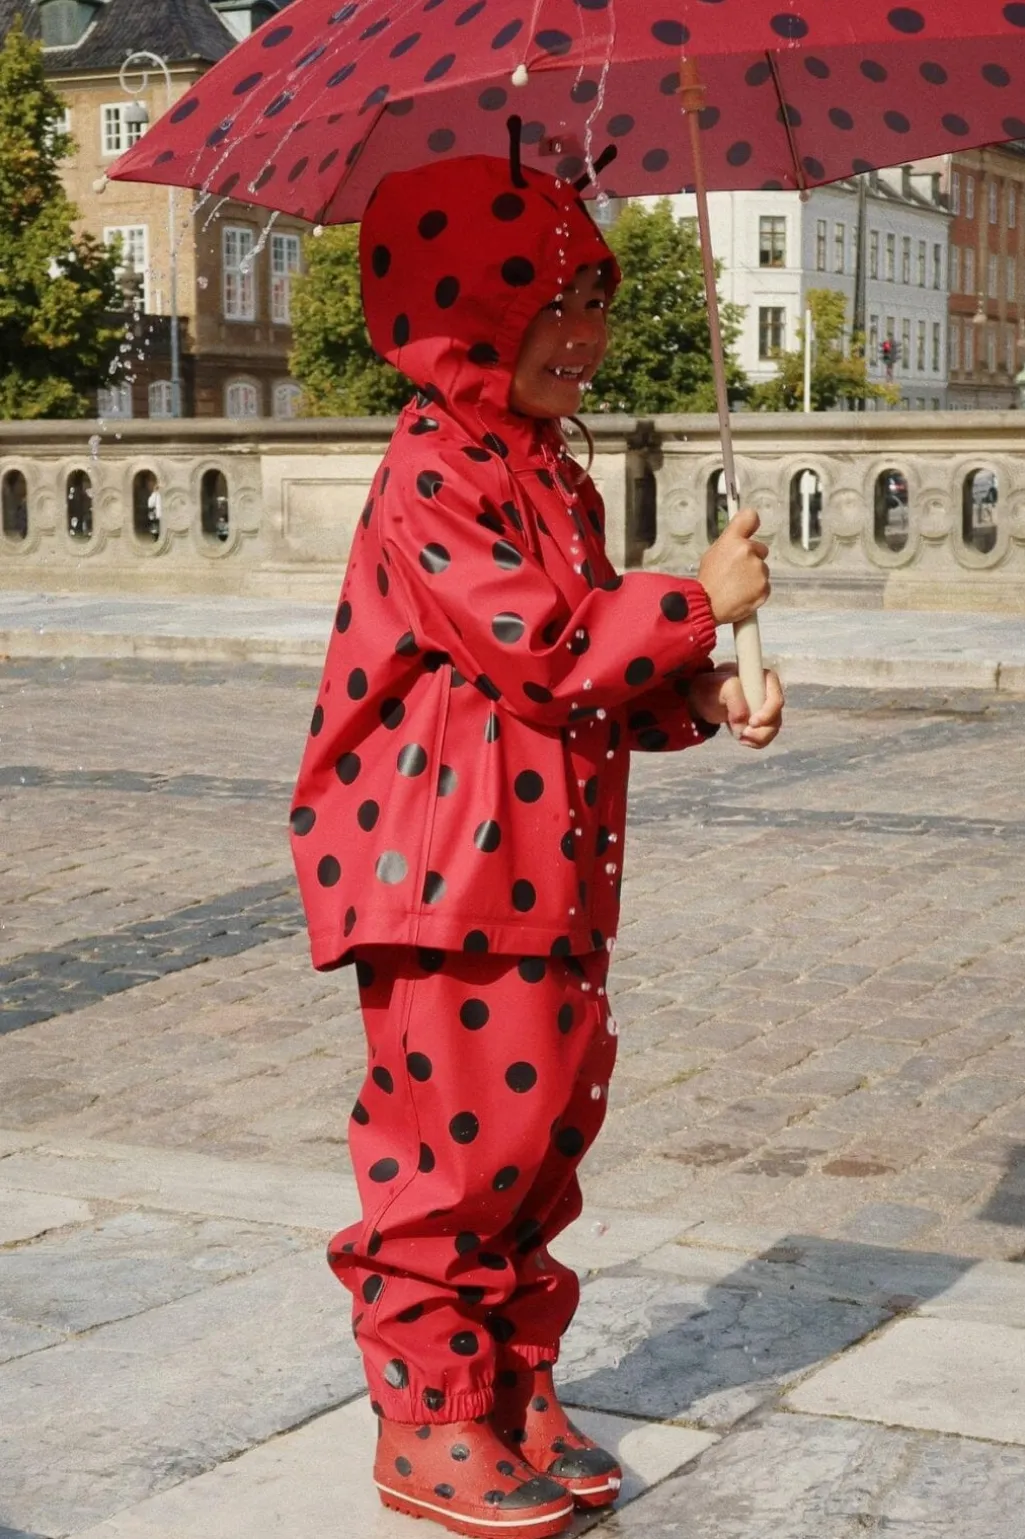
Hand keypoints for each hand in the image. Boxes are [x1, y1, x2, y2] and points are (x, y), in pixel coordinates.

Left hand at [688, 665, 784, 750]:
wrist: (703, 697)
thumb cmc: (713, 686)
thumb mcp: (722, 687)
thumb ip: (735, 700)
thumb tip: (744, 723)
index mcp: (763, 679)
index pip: (776, 698)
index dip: (768, 713)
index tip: (752, 722)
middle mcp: (768, 694)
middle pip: (776, 716)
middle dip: (763, 730)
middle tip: (744, 734)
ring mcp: (765, 709)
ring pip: (772, 728)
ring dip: (759, 738)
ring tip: (741, 738)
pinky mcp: (759, 722)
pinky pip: (765, 736)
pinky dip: (755, 742)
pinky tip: (743, 740)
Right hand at [697, 509, 770, 625]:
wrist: (705, 606)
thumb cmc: (707, 581)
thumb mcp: (712, 554)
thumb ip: (730, 543)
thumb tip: (741, 538)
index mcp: (733, 540)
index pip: (750, 517)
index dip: (752, 523)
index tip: (752, 528)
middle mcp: (748, 551)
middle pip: (761, 549)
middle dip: (752, 559)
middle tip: (736, 572)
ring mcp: (759, 571)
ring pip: (762, 570)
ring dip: (753, 577)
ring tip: (736, 586)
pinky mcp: (765, 588)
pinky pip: (764, 586)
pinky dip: (756, 591)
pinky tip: (742, 595)